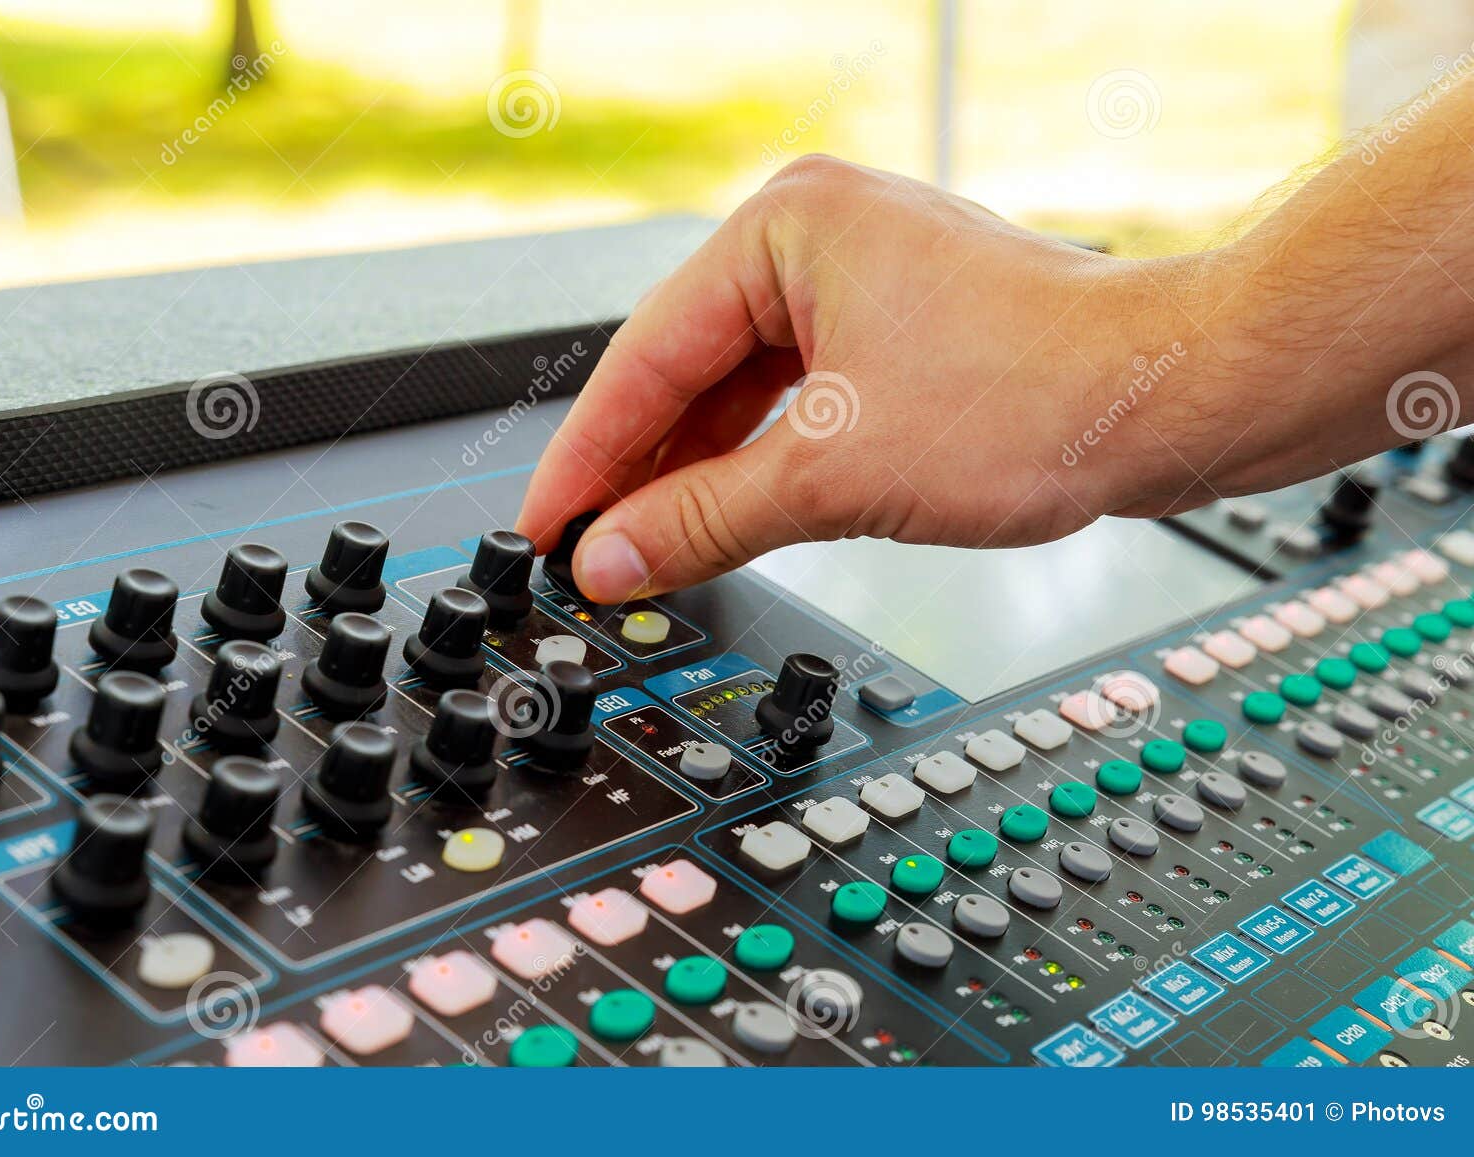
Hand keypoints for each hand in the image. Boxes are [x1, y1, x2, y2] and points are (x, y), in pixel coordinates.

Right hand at [516, 155, 1209, 601]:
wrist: (1174, 401)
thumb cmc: (1040, 395)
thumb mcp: (836, 471)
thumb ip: (705, 517)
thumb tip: (614, 557)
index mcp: (787, 229)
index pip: (648, 353)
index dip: (590, 452)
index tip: (548, 523)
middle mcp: (818, 238)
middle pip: (686, 366)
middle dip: (640, 465)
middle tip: (590, 547)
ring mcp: (860, 282)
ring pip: (739, 388)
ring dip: (697, 468)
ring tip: (647, 546)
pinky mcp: (895, 330)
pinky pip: (793, 398)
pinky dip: (757, 459)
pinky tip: (724, 513)